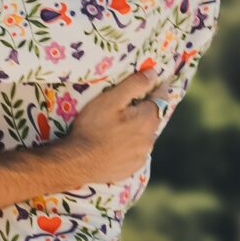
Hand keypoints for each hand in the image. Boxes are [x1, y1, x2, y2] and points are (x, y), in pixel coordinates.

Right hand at [60, 68, 161, 185]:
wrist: (78, 162)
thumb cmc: (92, 128)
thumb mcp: (111, 100)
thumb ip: (134, 85)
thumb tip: (153, 74)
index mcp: (147, 120)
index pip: (161, 98)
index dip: (159, 88)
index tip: (159, 82)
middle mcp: (149, 139)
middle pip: (153, 118)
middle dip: (147, 109)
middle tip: (133, 104)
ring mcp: (141, 155)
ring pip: (145, 136)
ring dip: (139, 128)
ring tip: (122, 125)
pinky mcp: (133, 167)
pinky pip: (137, 151)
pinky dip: (132, 144)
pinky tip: (118, 143)